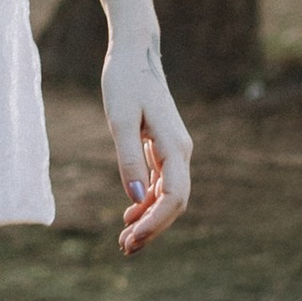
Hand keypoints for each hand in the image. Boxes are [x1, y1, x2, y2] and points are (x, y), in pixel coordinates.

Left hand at [103, 45, 189, 255]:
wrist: (134, 53)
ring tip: (125, 240)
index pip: (174, 197)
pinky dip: (147, 202)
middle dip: (152, 228)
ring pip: (168, 196)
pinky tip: (130, 214)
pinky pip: (161, 184)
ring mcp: (174, 150)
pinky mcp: (162, 147)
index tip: (131, 238)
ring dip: (149, 219)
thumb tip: (137, 199)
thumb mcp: (120, 120)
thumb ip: (129, 159)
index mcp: (175, 147)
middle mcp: (181, 152)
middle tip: (125, 247)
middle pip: (174, 202)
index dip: (155, 222)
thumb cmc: (125, 81)